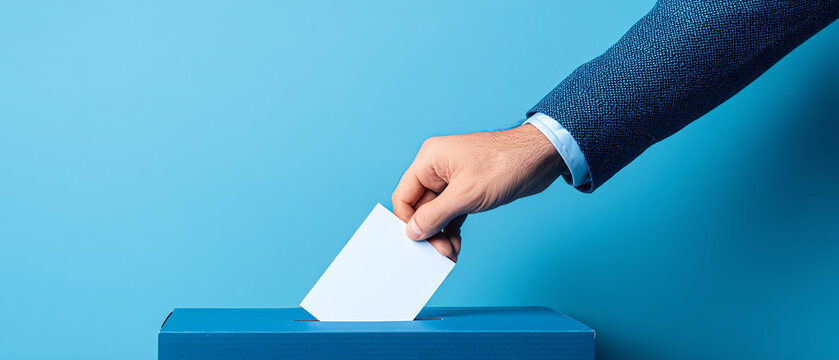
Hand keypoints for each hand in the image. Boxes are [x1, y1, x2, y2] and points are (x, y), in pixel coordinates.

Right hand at [392, 124, 567, 261]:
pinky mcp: (468, 189)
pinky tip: (456, 246)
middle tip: (440, 253)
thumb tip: (412, 232)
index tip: (419, 242)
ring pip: (436, 213)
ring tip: (450, 253)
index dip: (408, 222)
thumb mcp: (465, 195)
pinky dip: (452, 230)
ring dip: (441, 235)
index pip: (404, 196)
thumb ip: (435, 215)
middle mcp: (437, 168)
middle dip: (429, 232)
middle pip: (420, 207)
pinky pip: (451, 213)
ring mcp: (453, 179)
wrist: (540, 158)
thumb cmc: (504, 165)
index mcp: (429, 160)